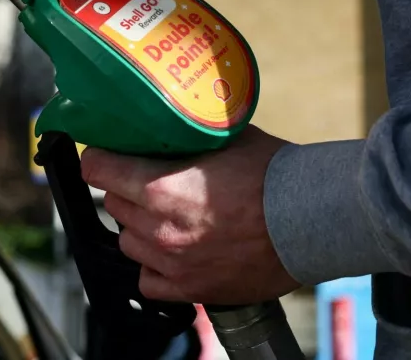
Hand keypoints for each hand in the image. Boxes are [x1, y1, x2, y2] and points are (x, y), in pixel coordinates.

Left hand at [80, 125, 300, 304]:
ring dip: (139, 227)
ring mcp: (172, 261)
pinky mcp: (190, 288)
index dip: (98, 158)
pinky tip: (172, 251)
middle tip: (149, 181)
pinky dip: (154, 266)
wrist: (312, 220)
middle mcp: (160, 227)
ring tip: (167, 217)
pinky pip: (147, 280)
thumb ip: (186, 135)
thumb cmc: (274, 175)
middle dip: (125, 190)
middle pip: (112, 204)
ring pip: (127, 241)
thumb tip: (160, 122)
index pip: (98, 170)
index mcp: (162, 187)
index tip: (102, 156)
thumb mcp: (225, 138)